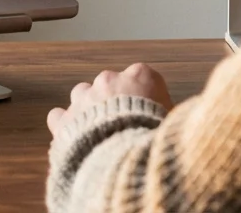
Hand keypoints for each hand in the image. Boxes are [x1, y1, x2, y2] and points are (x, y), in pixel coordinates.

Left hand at [47, 62, 173, 135]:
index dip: (145, 97)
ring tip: (99, 134)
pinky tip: (74, 139)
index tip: (148, 113)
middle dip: (114, 103)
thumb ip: (171, 115)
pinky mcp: (65, 120)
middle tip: (123, 127)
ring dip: (89, 110)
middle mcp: (110, 81)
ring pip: (83, 95)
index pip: (143, 77)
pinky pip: (59, 116)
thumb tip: (181, 122)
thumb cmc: (156, 143)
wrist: (126, 164)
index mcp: (141, 77)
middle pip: (110, 85)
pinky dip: (65, 126)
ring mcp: (84, 99)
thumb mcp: (177, 125)